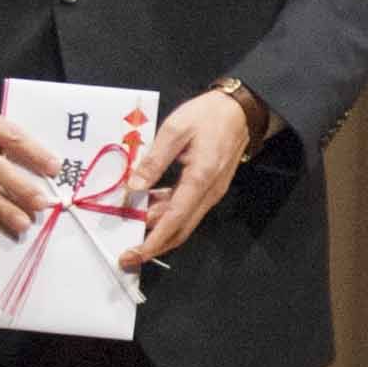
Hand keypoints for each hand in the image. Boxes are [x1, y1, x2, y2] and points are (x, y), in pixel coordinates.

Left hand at [119, 90, 250, 269]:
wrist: (240, 110)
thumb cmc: (208, 115)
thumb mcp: (175, 130)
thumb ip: (154, 160)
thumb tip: (133, 187)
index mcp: (200, 179)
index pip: (173, 220)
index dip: (152, 241)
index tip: (133, 254)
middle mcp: (208, 193)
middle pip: (180, 230)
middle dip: (153, 246)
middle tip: (127, 256)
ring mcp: (211, 192)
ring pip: (183, 222)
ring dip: (158, 230)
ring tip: (130, 230)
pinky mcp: (209, 188)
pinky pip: (186, 209)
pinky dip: (166, 215)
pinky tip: (146, 208)